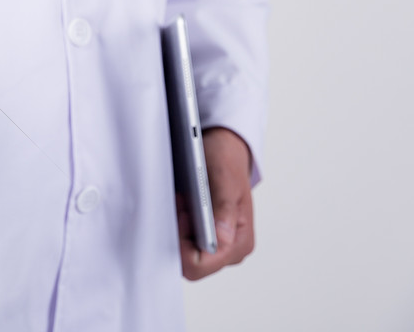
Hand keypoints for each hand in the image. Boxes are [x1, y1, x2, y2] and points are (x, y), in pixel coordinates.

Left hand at [179, 127, 255, 279]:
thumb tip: (221, 241)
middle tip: (183, 205)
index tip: (184, 215)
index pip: (199, 265)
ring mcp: (214, 242)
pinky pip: (179, 239)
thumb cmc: (227, 162)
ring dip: (176, 226)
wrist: (223, 148)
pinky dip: (175, 221)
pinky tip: (181, 203)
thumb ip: (223, 210)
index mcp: (238, 243)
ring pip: (181, 250)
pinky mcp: (202, 234)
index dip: (182, 243)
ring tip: (183, 200)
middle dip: (178, 234)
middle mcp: (228, 248)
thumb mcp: (225, 180)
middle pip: (187, 261)